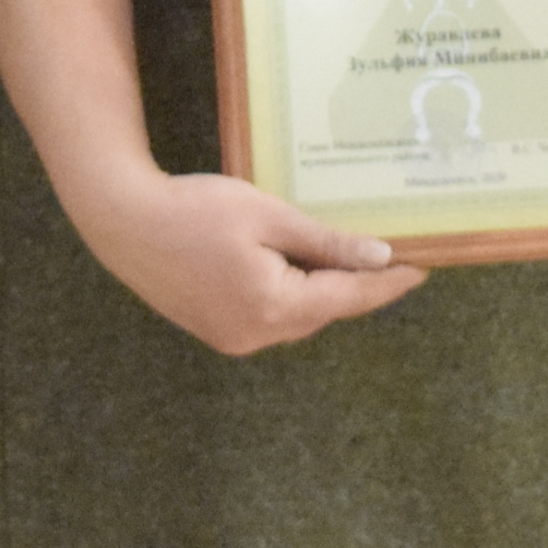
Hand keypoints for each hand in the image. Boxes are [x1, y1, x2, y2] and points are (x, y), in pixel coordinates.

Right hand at [68, 166, 429, 356]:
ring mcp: (235, 338)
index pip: (349, 297)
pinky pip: (273, 316)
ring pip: (299, 316)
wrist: (123, 222)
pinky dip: (292, 293)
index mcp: (273, 306)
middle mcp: (256, 334)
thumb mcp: (268, 216)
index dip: (388, 284)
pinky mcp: (219, 331)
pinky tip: (297, 266)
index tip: (423, 268)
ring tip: (346, 256)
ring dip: (322, 289)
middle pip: (325, 310)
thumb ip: (326, 243)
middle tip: (393, 254)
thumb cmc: (195, 209)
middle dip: (357, 285)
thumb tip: (380, 259)